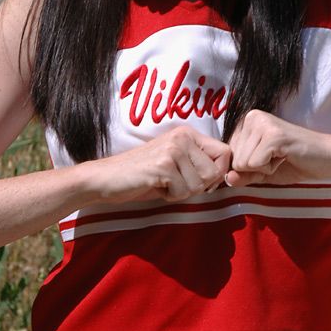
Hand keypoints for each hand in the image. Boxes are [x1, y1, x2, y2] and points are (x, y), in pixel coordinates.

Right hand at [92, 126, 231, 202]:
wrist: (105, 178)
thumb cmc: (142, 176)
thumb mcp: (175, 165)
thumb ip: (198, 165)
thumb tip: (225, 176)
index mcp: (187, 134)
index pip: (225, 152)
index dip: (218, 173)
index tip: (199, 181)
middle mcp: (182, 137)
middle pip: (215, 172)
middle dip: (198, 186)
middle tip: (175, 183)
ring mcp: (173, 150)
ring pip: (200, 185)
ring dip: (182, 192)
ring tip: (163, 184)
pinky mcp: (163, 165)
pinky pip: (183, 191)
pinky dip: (170, 196)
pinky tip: (155, 187)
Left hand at [225, 110, 330, 185]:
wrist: (328, 159)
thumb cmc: (296, 163)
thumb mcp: (263, 172)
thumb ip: (243, 175)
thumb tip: (226, 179)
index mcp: (247, 121)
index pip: (230, 156)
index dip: (249, 166)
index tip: (270, 157)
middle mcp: (252, 117)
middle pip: (234, 160)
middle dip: (256, 168)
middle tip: (278, 157)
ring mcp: (262, 124)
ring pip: (242, 163)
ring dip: (264, 168)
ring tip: (282, 156)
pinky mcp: (273, 135)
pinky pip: (255, 165)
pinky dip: (271, 169)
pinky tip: (285, 157)